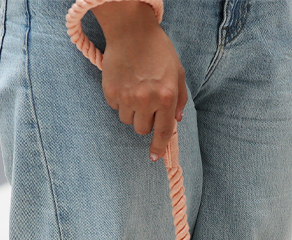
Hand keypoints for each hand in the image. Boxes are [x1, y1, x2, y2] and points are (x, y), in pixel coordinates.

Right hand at [93, 1, 186, 161]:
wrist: (131, 30)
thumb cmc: (158, 50)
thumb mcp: (178, 73)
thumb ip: (180, 100)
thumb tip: (176, 121)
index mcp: (167, 97)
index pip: (163, 132)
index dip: (158, 147)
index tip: (154, 157)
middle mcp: (147, 100)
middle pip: (142, 129)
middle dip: (145, 121)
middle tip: (146, 103)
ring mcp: (127, 96)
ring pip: (128, 120)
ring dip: (131, 111)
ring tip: (134, 89)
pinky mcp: (111, 91)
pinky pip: (115, 107)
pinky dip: (119, 100)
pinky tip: (124, 83)